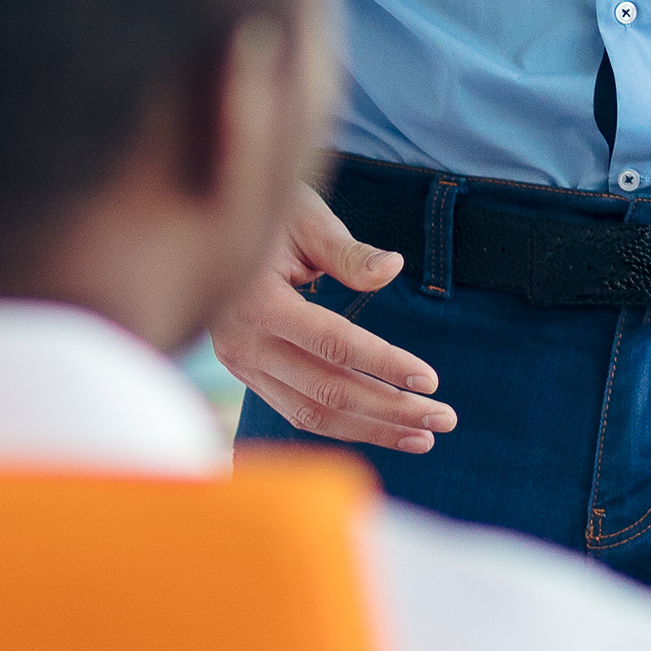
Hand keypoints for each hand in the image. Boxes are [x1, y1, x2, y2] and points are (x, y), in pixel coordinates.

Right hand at [209, 184, 456, 452]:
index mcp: (255, 301)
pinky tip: (380, 429)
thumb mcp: (304, 217)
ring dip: (371, 430)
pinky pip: (295, 409)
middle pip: (327, 391)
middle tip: (444, 419)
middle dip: (390, 410)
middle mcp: (242, 343)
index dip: (384, 365)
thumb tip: (391, 269)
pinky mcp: (244, 373)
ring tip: (423, 438)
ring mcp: (239, 363)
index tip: (431, 380)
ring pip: (311, 413)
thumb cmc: (265, 213)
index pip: (333, 344)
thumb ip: (347, 251)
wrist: (206, 223)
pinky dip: (340, 425)